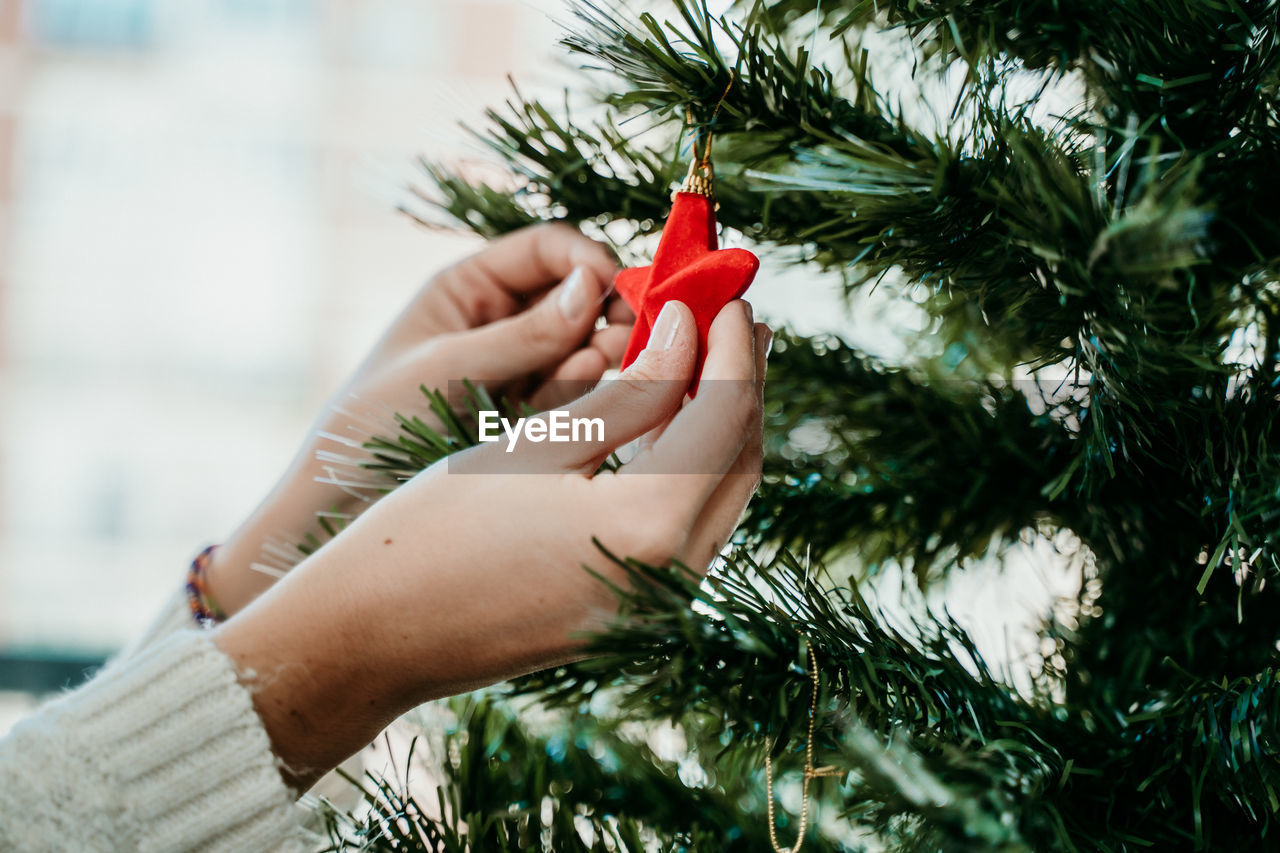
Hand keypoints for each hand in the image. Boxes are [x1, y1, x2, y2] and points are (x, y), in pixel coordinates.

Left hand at [207, 225, 631, 613]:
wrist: (344, 506)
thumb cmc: (373, 421)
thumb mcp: (446, 368)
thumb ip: (523, 334)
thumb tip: (594, 287)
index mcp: (471, 290)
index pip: (549, 250)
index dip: (588, 260)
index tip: (615, 286)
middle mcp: (503, 323)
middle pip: (579, 296)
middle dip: (608, 309)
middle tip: (637, 332)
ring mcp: (523, 372)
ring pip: (586, 347)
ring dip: (603, 351)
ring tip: (608, 366)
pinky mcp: (535, 420)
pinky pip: (578, 395)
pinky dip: (591, 392)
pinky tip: (591, 396)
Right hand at [212, 299, 769, 790]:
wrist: (373, 637)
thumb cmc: (433, 530)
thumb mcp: (537, 443)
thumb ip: (631, 392)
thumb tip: (689, 332)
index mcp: (649, 529)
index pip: (725, 415)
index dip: (730, 347)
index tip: (719, 295)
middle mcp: (673, 578)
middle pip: (740, 460)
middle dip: (739, 382)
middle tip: (725, 319)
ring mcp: (658, 607)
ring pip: (721, 496)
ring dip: (718, 424)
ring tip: (704, 356)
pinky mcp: (636, 614)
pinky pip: (689, 527)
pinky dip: (689, 469)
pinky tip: (670, 421)